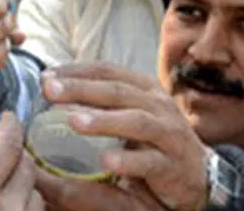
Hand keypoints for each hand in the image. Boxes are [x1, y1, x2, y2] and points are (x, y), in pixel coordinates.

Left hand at [37, 63, 209, 210]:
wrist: (197, 173)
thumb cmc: (154, 138)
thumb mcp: (131, 111)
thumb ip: (101, 99)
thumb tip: (53, 86)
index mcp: (143, 87)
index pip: (107, 70)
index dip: (76, 71)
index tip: (45, 76)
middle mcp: (157, 105)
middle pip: (116, 91)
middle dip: (81, 89)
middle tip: (50, 91)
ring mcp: (167, 133)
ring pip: (135, 121)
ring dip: (103, 121)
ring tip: (74, 122)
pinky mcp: (171, 165)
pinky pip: (149, 161)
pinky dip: (128, 160)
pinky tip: (105, 162)